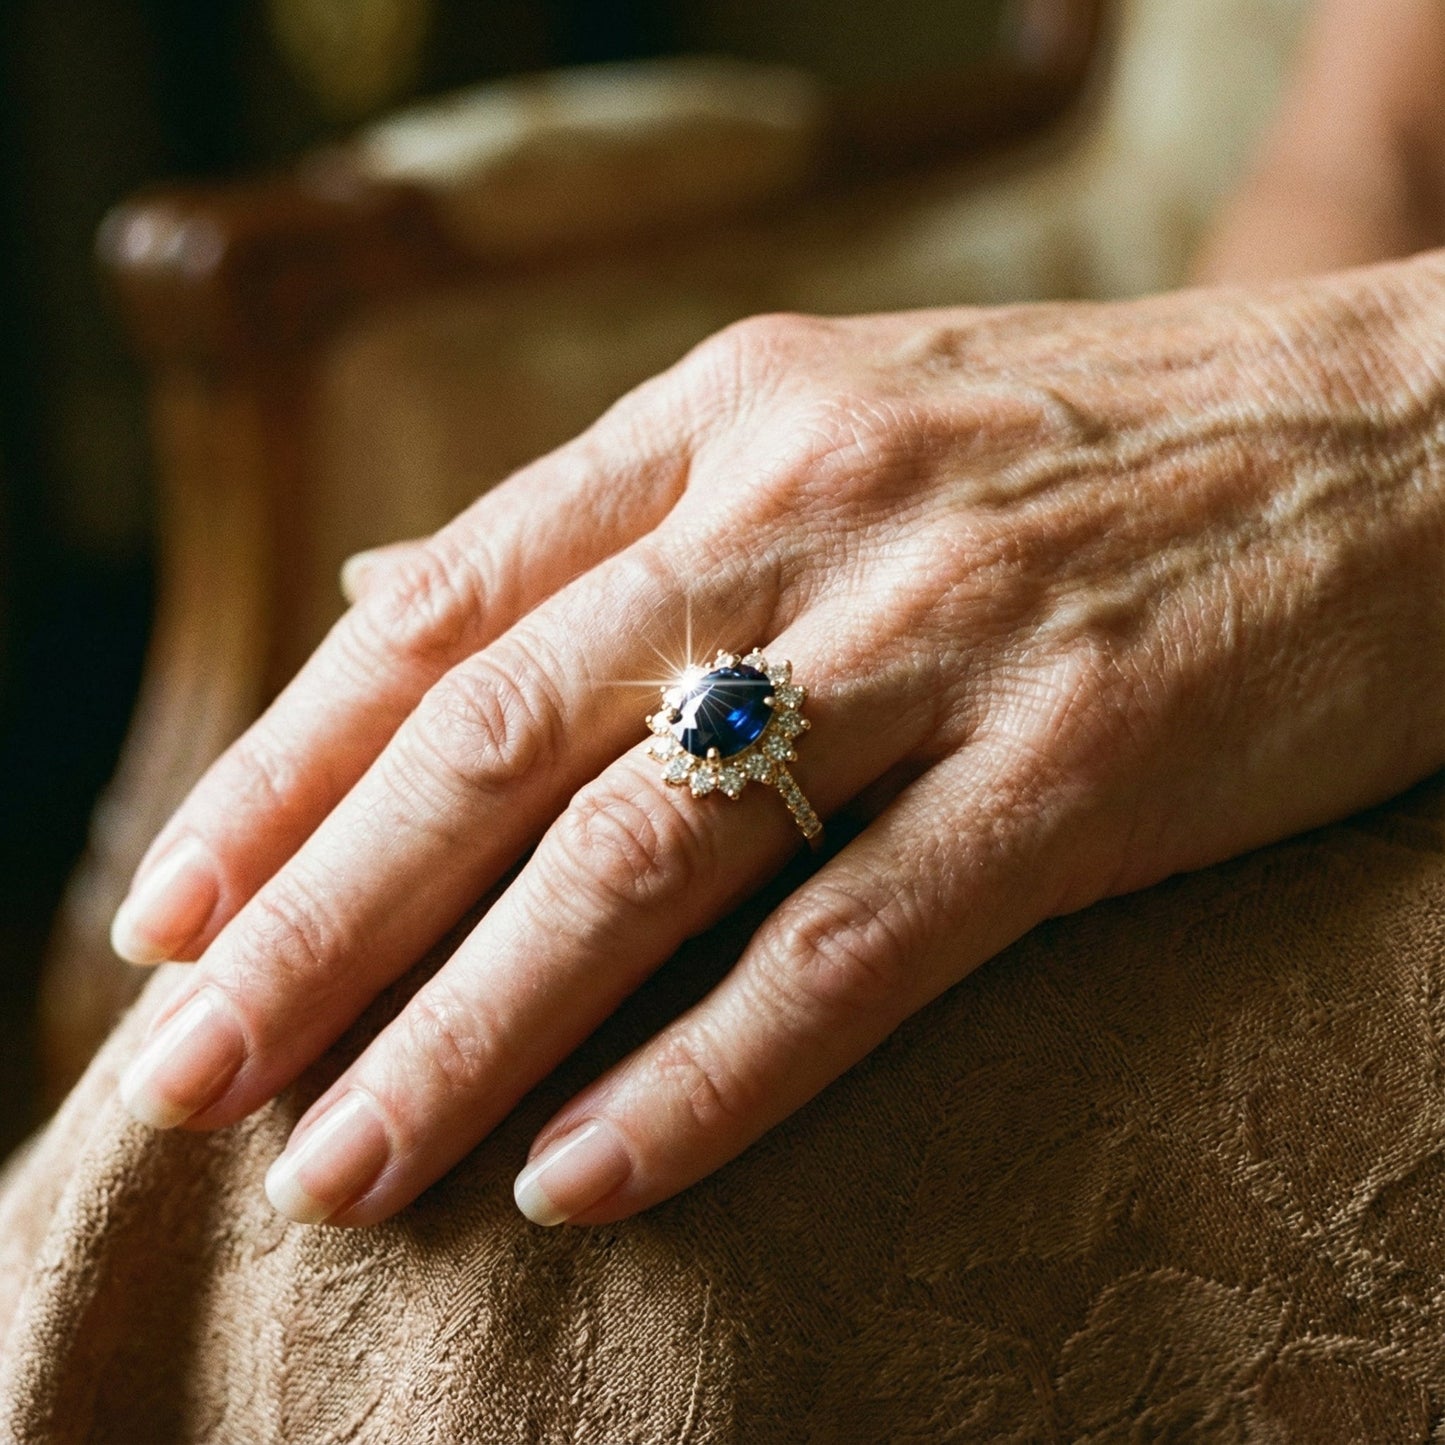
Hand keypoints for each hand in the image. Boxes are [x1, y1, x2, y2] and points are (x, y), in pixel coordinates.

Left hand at [113, 259, 1444, 1225]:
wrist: (1400, 431)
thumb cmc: (1098, 442)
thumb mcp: (827, 417)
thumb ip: (612, 527)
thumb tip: (389, 607)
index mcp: (727, 417)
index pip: (441, 611)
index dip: (283, 772)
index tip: (169, 916)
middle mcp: (807, 507)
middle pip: (496, 743)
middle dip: (315, 924)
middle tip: (183, 1073)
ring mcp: (948, 636)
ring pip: (643, 860)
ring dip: (467, 1033)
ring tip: (337, 1169)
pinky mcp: (1085, 769)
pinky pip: (854, 949)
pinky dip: (710, 1078)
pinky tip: (584, 1180)